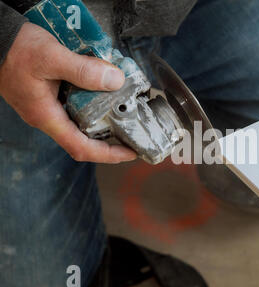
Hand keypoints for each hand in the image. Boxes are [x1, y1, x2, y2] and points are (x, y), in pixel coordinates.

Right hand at [0, 22, 136, 162]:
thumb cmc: (14, 48)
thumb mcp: (52, 57)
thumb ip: (83, 70)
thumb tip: (115, 81)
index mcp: (47, 117)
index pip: (81, 148)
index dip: (109, 155)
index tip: (130, 152)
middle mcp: (47, 117)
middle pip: (84, 138)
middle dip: (111, 138)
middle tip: (133, 132)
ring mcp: (47, 107)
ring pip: (81, 121)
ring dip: (103, 119)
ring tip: (125, 111)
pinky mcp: (48, 95)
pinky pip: (75, 106)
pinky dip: (93, 102)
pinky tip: (104, 90)